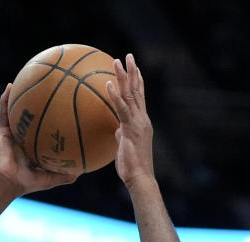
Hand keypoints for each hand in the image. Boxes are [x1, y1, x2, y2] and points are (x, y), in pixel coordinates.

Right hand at [0, 84, 77, 196]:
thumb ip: (66, 175)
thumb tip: (84, 169)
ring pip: (19, 108)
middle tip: (53, 82)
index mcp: (36, 144)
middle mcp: (26, 135)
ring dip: (22, 93)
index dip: (56, 114)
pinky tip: (9, 86)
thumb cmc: (27, 182)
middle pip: (36, 112)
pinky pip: (4, 112)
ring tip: (28, 74)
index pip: (48, 126)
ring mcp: (14, 132)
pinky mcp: (3, 131)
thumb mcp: (52, 178)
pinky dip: (5, 99)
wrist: (6, 183)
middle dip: (42, 98)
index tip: (68, 101)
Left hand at [107, 53, 154, 189]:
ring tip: (116, 61)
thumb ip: (122, 134)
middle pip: (137, 90)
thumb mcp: (125, 146)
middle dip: (133, 71)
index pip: (140, 96)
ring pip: (130, 95)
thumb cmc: (131, 166)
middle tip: (128, 56)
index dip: (137, 81)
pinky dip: (114, 96)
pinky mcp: (130, 129)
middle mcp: (142, 118)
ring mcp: (138, 122)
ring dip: (122, 77)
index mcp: (142, 121)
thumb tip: (117, 129)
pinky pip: (120, 109)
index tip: (133, 67)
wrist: (140, 178)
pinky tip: (107, 85)